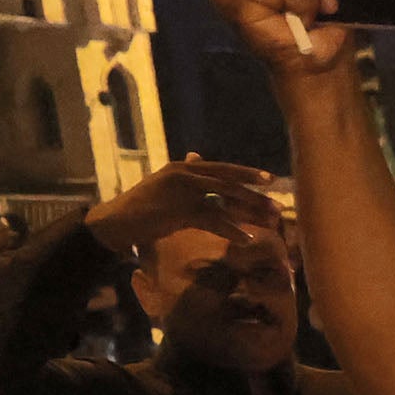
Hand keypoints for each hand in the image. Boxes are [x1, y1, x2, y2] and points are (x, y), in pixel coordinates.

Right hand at [83, 155, 279, 259]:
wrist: (115, 222)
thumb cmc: (144, 207)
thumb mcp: (166, 186)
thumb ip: (186, 174)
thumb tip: (196, 155)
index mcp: (184, 167)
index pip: (222, 169)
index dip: (247, 173)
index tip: (270, 179)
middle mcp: (185, 174)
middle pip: (229, 184)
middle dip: (255, 195)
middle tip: (278, 206)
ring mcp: (182, 192)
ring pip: (225, 201)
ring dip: (250, 213)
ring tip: (270, 223)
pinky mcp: (178, 211)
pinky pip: (212, 220)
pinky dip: (230, 230)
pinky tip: (246, 239)